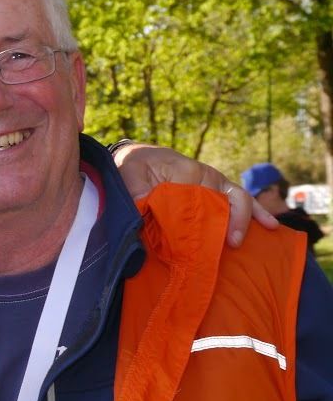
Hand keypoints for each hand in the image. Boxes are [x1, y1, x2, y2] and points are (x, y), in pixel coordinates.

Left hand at [113, 142, 276, 247]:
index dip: (202, 220)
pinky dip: (256, 212)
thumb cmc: (134, 166)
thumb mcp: (129, 173)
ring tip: (256, 234)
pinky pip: (240, 199)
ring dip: (248, 218)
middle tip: (230, 244)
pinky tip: (269, 225)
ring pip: (237, 199)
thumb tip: (143, 204)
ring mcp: (214, 181)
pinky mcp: (216, 187)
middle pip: (224, 200)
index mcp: (186, 171)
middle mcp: (205, 175)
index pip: (201, 199)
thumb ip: (135, 188)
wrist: (138, 156)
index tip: (198, 240)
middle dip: (230, 221)